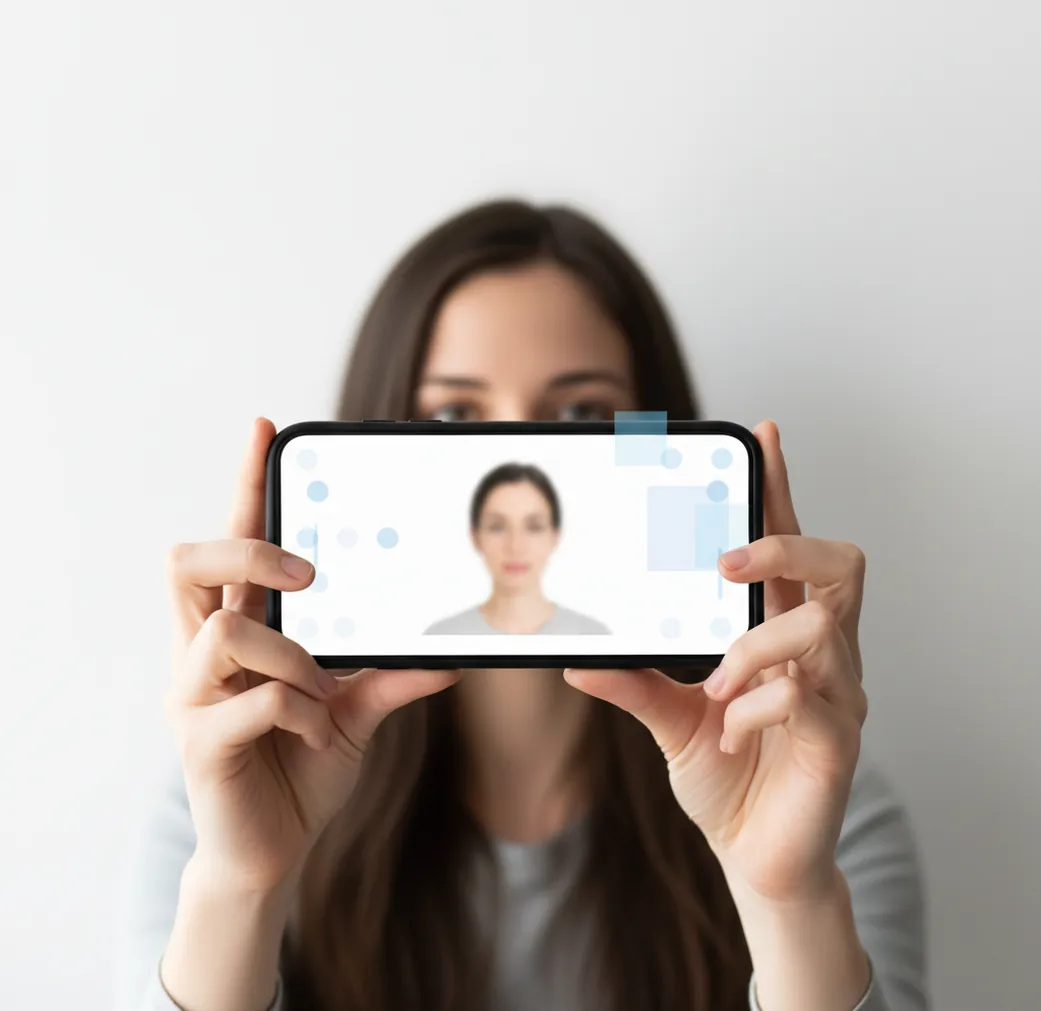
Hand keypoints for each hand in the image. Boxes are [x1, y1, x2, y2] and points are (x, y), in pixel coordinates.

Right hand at [164, 417, 459, 892]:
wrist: (273, 852)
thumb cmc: (302, 769)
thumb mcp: (356, 714)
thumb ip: (391, 678)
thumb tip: (449, 656)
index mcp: (237, 634)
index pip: (228, 546)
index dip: (241, 485)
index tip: (263, 428)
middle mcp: (203, 656)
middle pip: (188, 564)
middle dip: (249, 552)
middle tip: (305, 575)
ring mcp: (193, 698)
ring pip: (227, 632)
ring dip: (294, 658)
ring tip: (322, 694)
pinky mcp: (200, 743)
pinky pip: (258, 702)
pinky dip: (305, 712)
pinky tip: (317, 734)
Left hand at [564, 419, 867, 904]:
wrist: (754, 856)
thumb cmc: (725, 776)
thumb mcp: (668, 719)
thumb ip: (632, 683)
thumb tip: (576, 659)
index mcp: (781, 632)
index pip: (789, 545)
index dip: (781, 488)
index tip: (762, 436)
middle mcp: (821, 652)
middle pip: (839, 562)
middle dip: (783, 544)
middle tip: (728, 560)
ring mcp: (839, 693)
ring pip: (819, 626)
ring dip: (754, 647)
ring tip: (715, 685)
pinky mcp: (840, 740)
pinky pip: (806, 696)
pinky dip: (754, 707)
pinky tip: (730, 731)